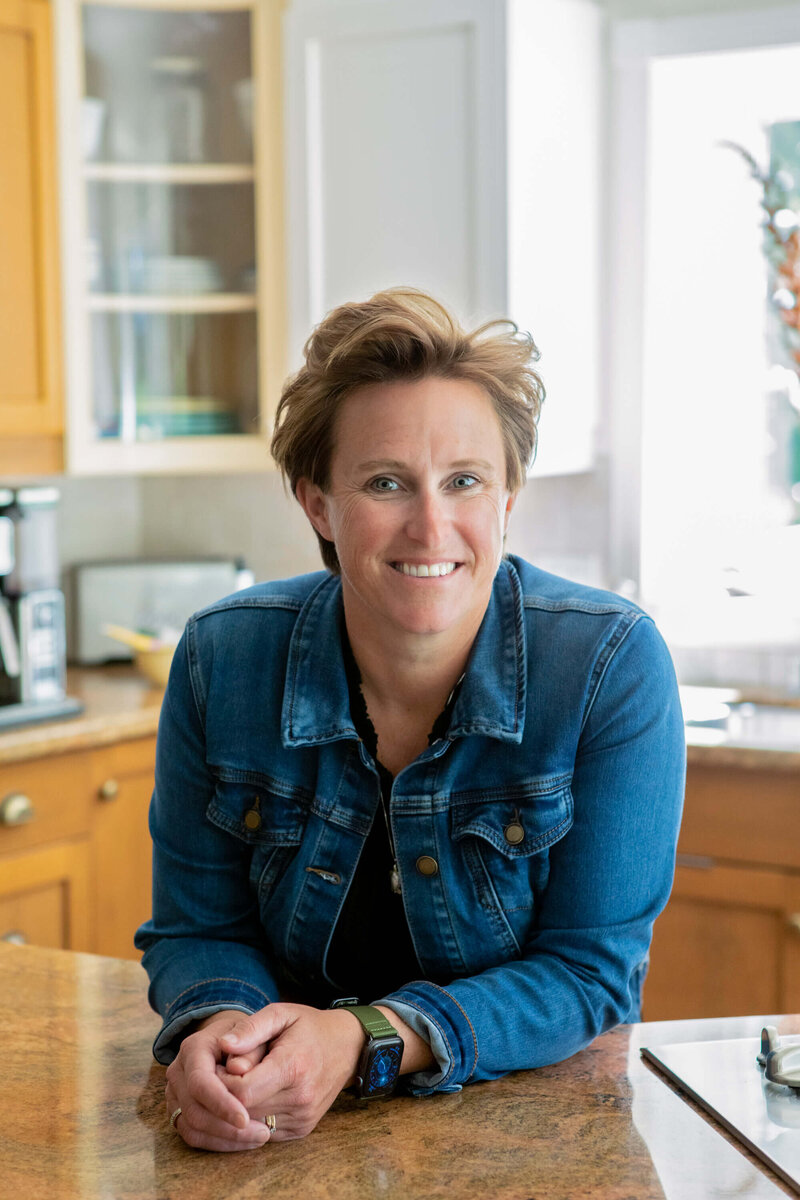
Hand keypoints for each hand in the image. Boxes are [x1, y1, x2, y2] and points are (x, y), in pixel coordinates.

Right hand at [164, 1010, 270, 1151]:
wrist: (229, 1038)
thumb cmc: (247, 1035)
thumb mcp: (255, 1030)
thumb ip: (250, 1045)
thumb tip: (240, 1069)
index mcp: (193, 1048)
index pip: (200, 1082)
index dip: (221, 1104)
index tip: (245, 1118)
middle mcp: (178, 1072)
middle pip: (194, 1111)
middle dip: (227, 1128)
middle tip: (263, 1133)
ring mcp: (175, 1093)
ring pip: (191, 1128)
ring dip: (225, 1139)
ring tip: (259, 1137)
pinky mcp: (179, 1111)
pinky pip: (193, 1135)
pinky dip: (219, 1142)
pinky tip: (244, 1141)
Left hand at [216, 1003, 365, 1141]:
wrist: (347, 1047)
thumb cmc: (309, 1027)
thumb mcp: (281, 1013)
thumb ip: (251, 1028)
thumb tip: (224, 1045)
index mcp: (293, 1066)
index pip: (242, 1091)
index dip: (223, 1082)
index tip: (220, 1066)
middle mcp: (300, 1097)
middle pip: (244, 1110)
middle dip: (228, 1095)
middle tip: (226, 1073)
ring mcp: (303, 1117)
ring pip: (252, 1124)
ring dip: (240, 1108)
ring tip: (242, 1082)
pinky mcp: (303, 1129)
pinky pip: (265, 1131)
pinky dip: (255, 1116)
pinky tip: (257, 1095)